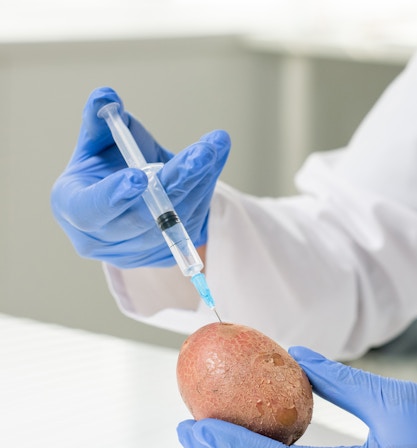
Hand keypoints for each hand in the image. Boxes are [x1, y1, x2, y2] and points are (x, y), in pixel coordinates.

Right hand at [51, 87, 230, 267]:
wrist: (127, 199)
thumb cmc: (106, 167)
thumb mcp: (98, 142)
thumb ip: (101, 122)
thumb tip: (106, 96)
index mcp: (75, 209)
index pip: (91, 209)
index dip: (114, 194)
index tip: (138, 176)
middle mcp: (105, 239)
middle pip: (145, 216)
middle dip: (176, 181)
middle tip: (202, 153)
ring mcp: (137, 252)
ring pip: (176, 218)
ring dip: (199, 181)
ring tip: (215, 146)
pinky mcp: (167, 254)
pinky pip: (193, 220)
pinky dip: (205, 188)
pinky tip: (215, 158)